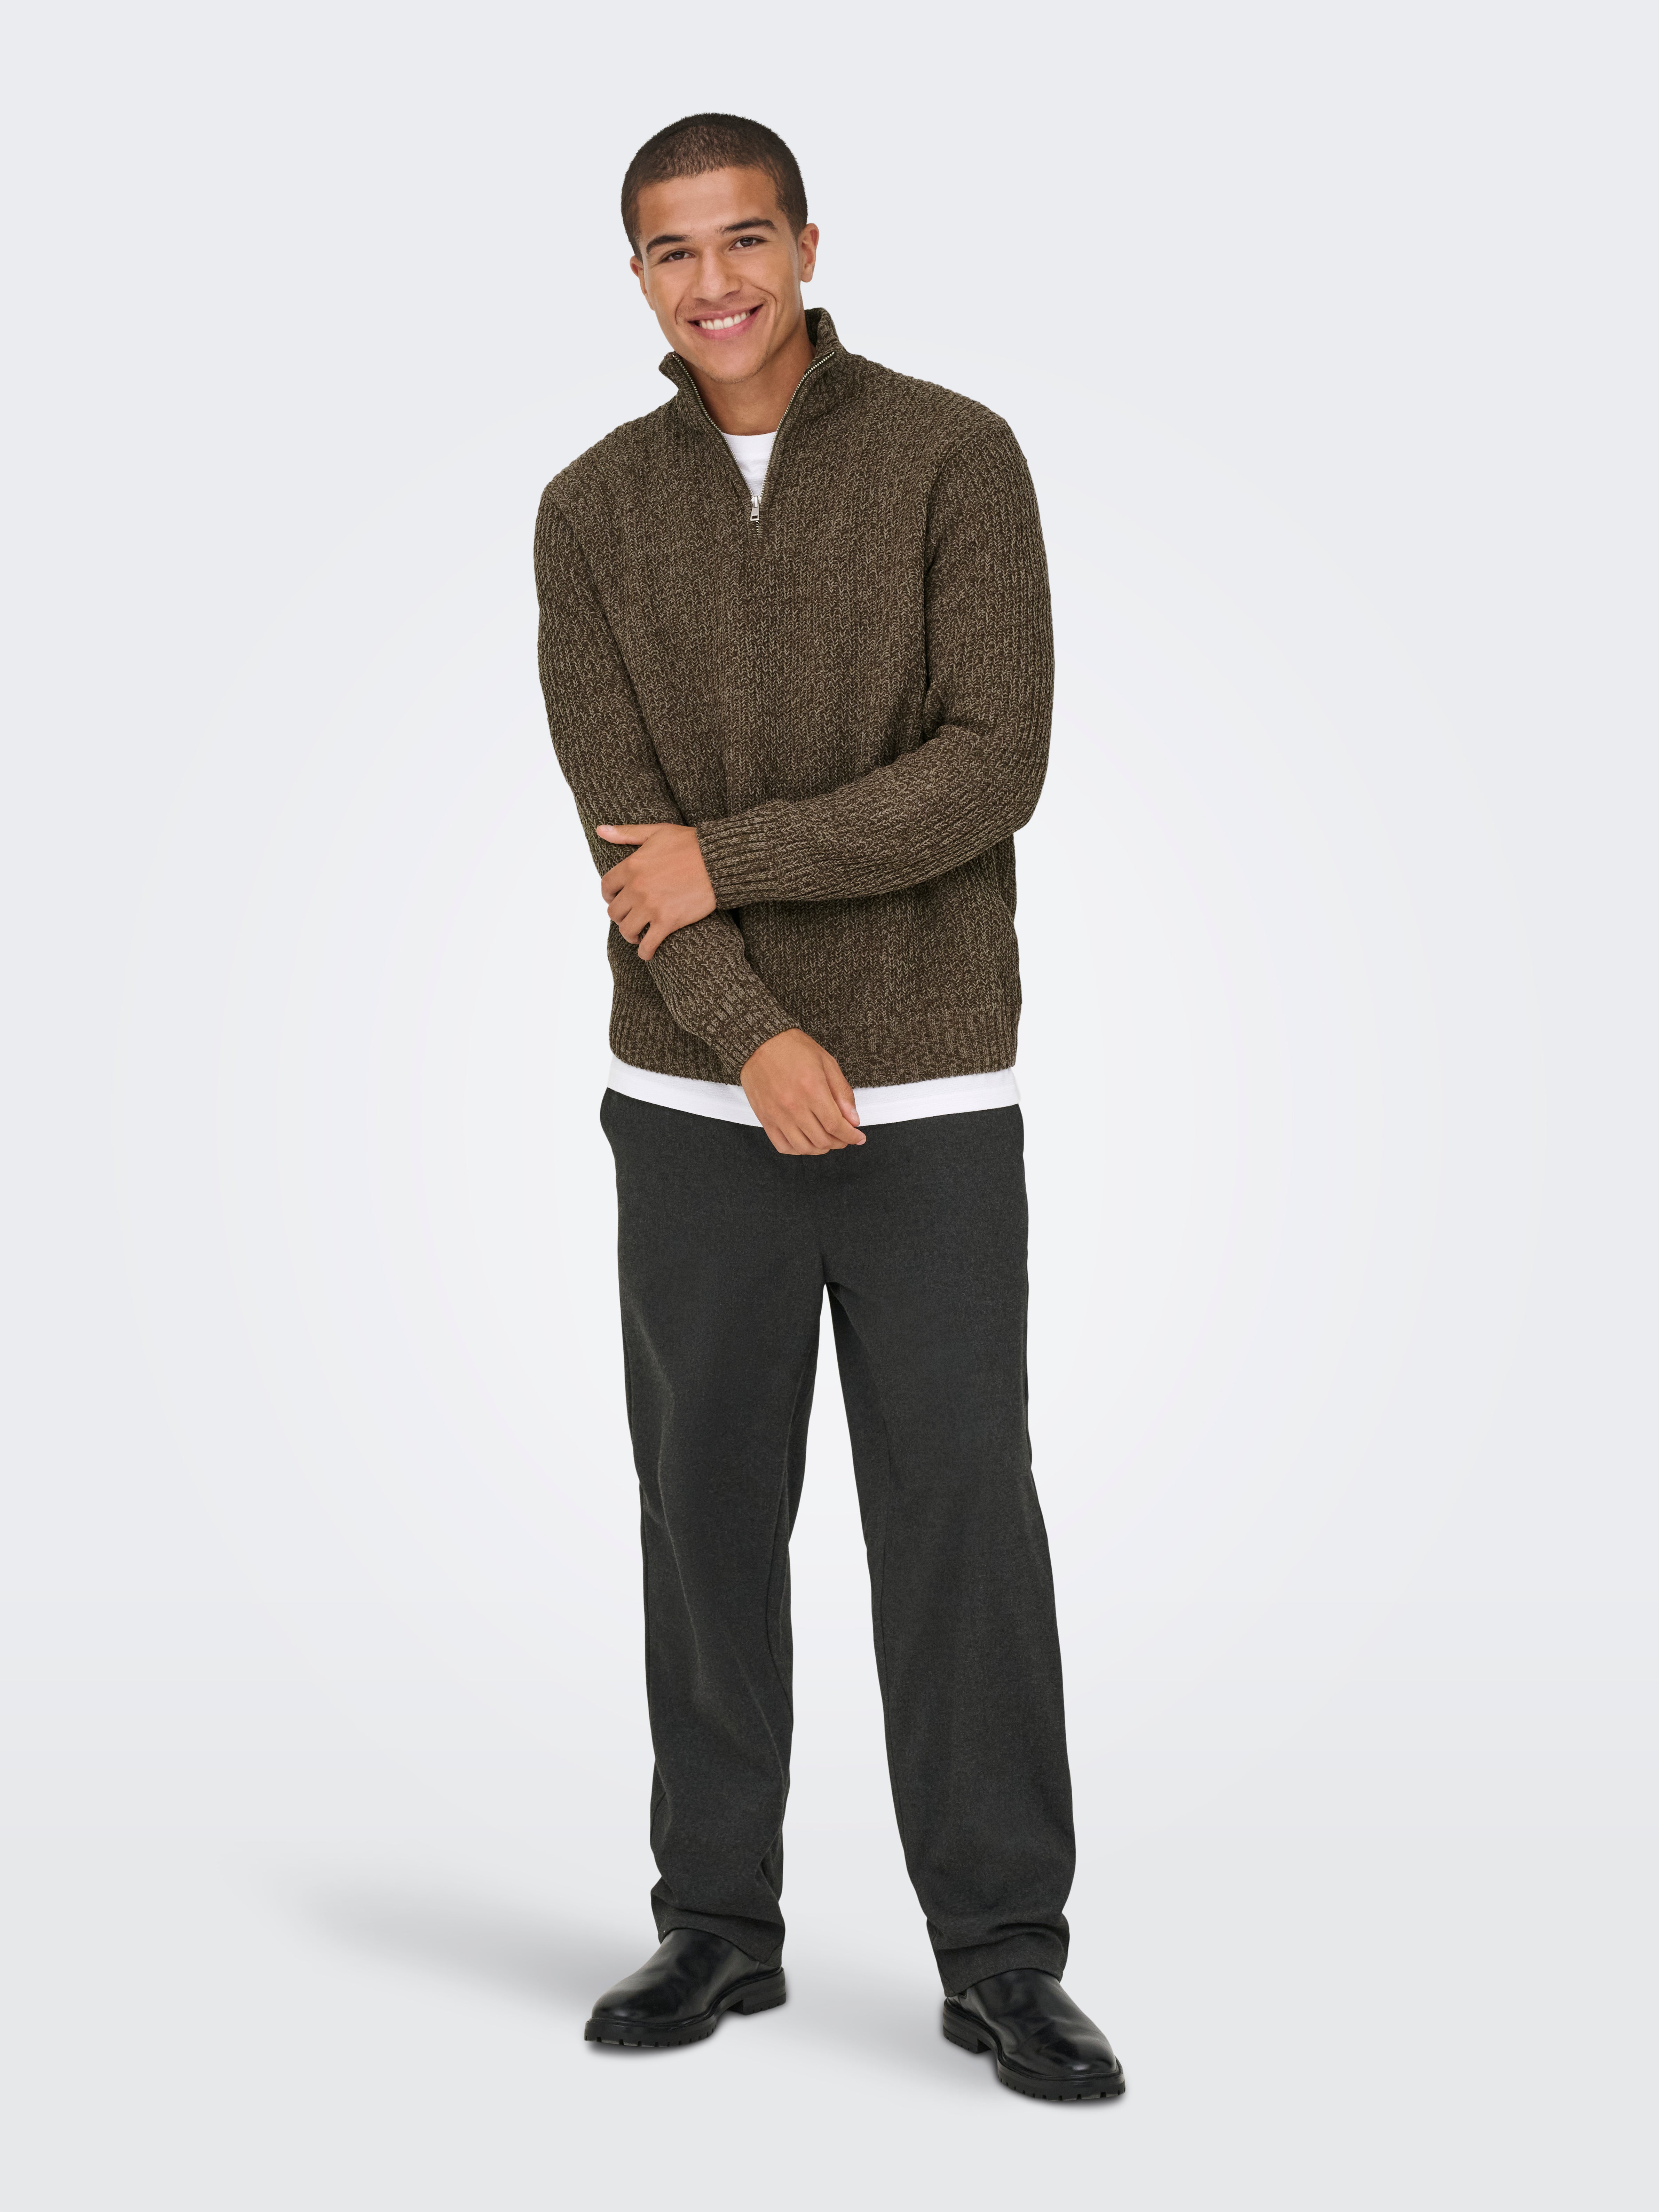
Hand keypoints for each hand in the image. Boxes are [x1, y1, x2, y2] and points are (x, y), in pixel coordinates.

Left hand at [596, 822, 715, 958]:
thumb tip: (600, 830)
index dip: (609, 896)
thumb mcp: (656, 832)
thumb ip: (626, 833)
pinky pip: (648, 945)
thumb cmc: (690, 844)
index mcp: (631, 866)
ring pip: (627, 930)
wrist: (719, 860)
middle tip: (630, 917)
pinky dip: (645, 952)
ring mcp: (651, 906)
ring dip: (630, 935)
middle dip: (621, 916)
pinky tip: (647, 952)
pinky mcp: (668, 922)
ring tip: (638, 935)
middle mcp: (636, 888)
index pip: (606, 888)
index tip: (616, 900)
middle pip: (614, 912)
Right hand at [741, 1030, 865, 1154]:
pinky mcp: (765, 1119)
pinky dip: (798, 1149)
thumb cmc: (793, 1048)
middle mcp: (794, 1106)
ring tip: (828, 1140)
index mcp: (812, 1090)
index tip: (858, 1138)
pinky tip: (807, 1142)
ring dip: (821, 1148)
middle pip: (822, 1139)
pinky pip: (783, 1145)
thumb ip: (842, 1093)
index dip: (851, 1136)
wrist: (760, 1042)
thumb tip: (853, 1119)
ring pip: (804, 1147)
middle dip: (840, 1142)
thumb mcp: (827, 1063)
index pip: (836, 1126)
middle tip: (845, 1137)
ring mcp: (777, 1115)